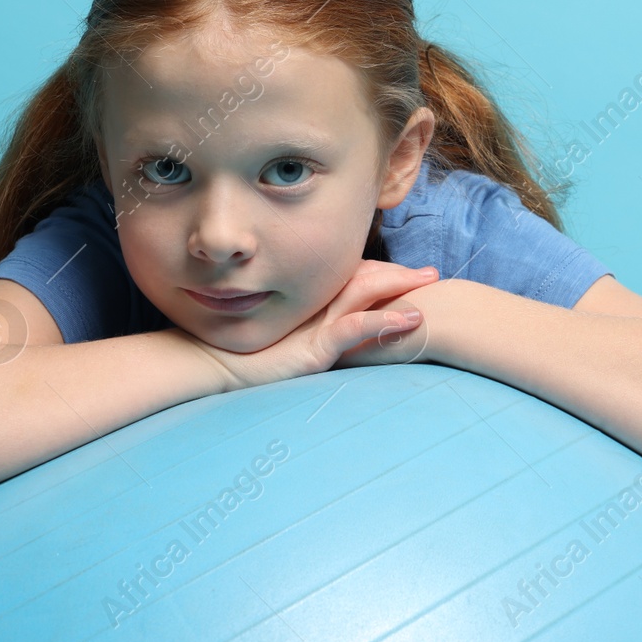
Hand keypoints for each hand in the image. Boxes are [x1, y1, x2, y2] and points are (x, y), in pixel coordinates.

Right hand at [183, 259, 439, 391]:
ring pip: (365, 294)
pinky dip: (385, 323)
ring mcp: (316, 324)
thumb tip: (339, 335)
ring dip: (401, 288)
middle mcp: (316, 306)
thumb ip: (311, 333)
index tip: (413, 272)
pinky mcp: (314, 347)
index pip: (356, 278)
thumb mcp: (286, 341)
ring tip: (429, 284)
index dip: (385, 273)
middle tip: (431, 272)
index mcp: (312, 303)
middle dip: (400, 274)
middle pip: (366, 279)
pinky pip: (355, 329)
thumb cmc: (244, 357)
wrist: (210, 369)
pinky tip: (411, 321)